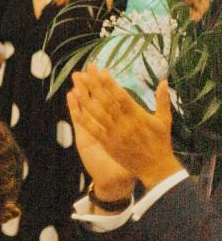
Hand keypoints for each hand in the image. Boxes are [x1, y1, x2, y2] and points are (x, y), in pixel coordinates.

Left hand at [68, 67, 182, 188]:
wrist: (156, 169)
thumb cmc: (161, 143)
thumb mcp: (164, 121)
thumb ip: (163, 100)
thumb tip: (164, 81)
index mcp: (138, 116)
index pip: (122, 96)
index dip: (111, 84)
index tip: (102, 72)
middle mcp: (125, 124)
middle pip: (106, 102)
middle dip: (94, 87)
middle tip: (82, 74)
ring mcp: (115, 134)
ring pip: (97, 114)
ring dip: (85, 100)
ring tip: (75, 87)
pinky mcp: (108, 144)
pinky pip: (93, 129)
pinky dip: (83, 118)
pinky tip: (74, 109)